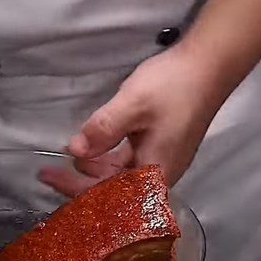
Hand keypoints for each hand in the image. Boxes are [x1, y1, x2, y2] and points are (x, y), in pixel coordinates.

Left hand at [40, 44, 224, 195]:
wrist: (210, 65)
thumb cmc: (173, 86)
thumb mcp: (132, 105)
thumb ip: (102, 130)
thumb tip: (74, 150)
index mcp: (154, 173)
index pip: (109, 195)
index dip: (75, 189)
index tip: (49, 178)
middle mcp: (160, 175)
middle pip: (115, 190)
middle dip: (81, 181)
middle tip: (49, 170)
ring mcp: (163, 160)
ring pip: (121, 176)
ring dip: (94, 168)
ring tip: (69, 156)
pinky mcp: (163, 146)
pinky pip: (130, 163)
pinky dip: (108, 158)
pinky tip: (94, 147)